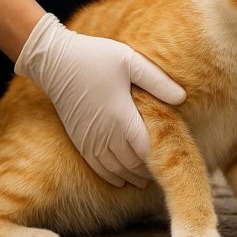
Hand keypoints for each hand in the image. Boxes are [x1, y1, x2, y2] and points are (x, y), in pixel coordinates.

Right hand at [15, 14, 185, 186]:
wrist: (54, 61)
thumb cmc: (96, 57)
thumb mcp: (130, 61)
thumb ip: (157, 81)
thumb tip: (182, 97)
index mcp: (121, 115)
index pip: (145, 149)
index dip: (159, 159)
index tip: (172, 160)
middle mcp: (105, 133)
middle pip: (131, 162)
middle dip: (148, 170)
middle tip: (164, 173)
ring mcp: (90, 138)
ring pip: (115, 168)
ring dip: (131, 175)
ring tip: (146, 179)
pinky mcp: (79, 139)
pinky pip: (97, 166)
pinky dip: (111, 175)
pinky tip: (120, 179)